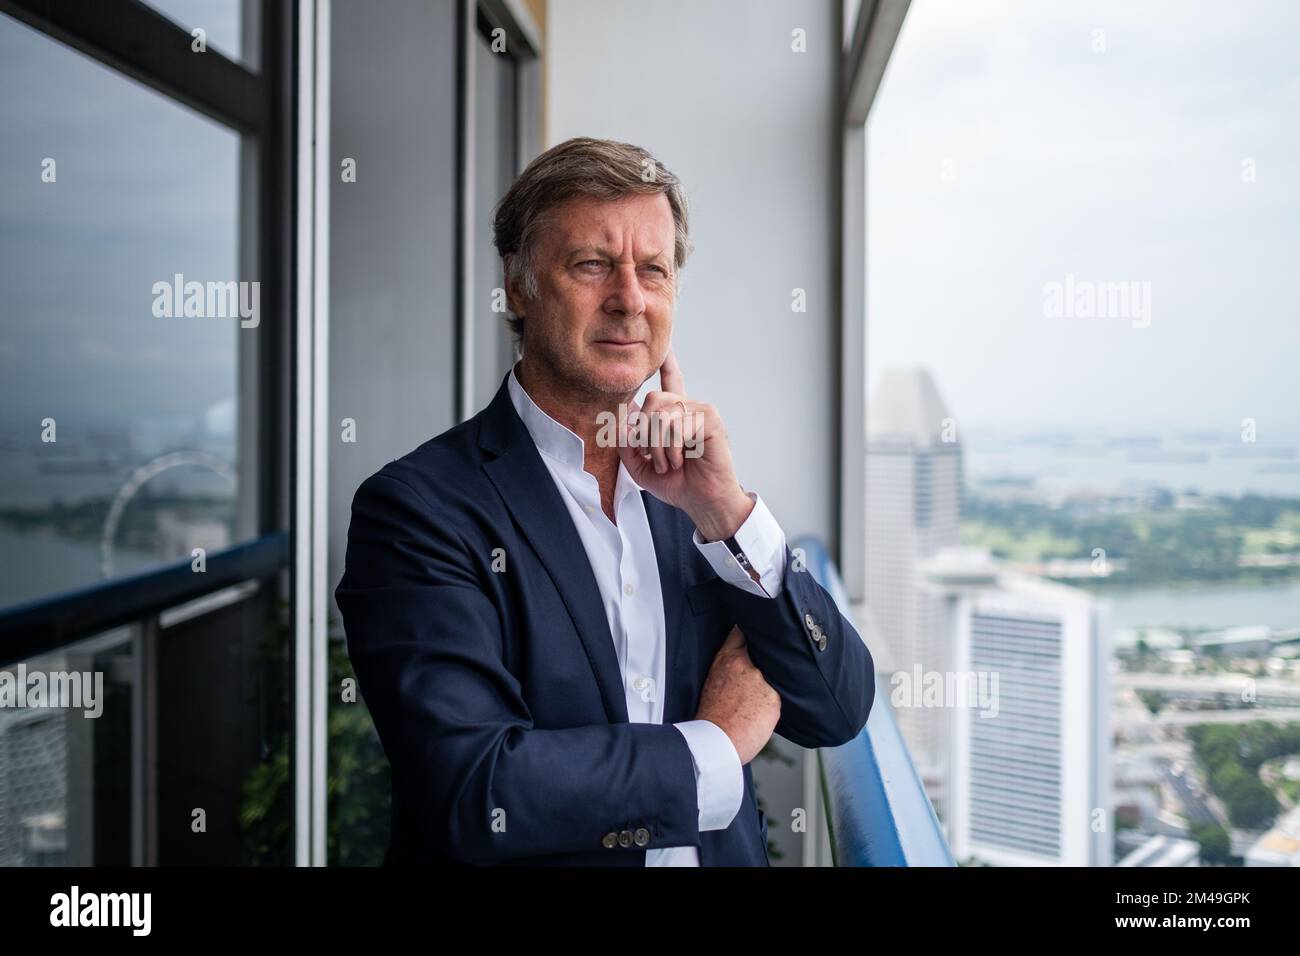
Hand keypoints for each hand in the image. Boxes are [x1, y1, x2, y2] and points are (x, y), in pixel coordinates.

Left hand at [616, 347, 753, 540]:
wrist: (703, 502)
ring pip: (662, 414)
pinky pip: (676, 424)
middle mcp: (689, 408)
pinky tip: (682, 460)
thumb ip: (626, 446)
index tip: (666, 346)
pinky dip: (673, 448)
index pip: (671, 381)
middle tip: (656, 458)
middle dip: (645, 434)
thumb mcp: (641, 468)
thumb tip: (619, 423)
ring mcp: (701, 411)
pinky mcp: (711, 420)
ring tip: (670, 464)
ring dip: (659, 447)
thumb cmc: (678, 485)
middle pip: (652, 399)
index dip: (668, 362)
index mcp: (675, 415)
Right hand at [694, 626, 780, 764]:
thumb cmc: (712, 717)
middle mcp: (745, 664)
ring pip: (777, 674)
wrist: (715, 741)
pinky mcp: (773, 698)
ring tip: (764, 696)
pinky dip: (777, 701)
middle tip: (770, 663)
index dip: (751, 631)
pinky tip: (768, 710)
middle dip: (770, 654)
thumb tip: (748, 665)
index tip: (757, 635)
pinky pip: (782, 695)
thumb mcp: (714, 682)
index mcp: (726, 659)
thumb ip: (731, 669)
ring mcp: (761, 680)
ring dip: (775, 682)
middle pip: (766, 649)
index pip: (741, 631)